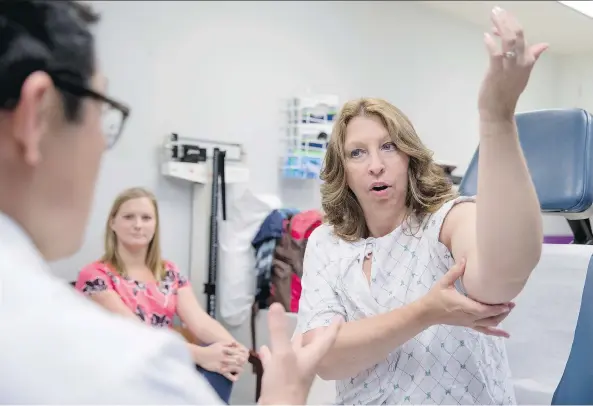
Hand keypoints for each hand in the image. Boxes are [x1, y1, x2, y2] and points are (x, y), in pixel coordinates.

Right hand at [192, 342, 244, 381]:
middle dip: (242, 362)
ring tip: (240, 370)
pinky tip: (236, 378)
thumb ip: (228, 343)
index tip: (245, 357)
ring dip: (240, 369)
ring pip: (235, 367)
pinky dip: (233, 377)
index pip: (238, 352)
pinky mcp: (219, 370)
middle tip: (243, 364)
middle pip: (238, 360)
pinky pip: (228, 375)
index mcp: (226, 350)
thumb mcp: (219, 343)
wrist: (201, 355)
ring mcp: (222, 364)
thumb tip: (235, 343)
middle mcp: (225, 357)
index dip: (243, 355)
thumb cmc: (210, 349)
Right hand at [257, 303, 341, 404]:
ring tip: (290, 332)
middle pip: (310, 346)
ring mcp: (291, 373)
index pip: (326, 339)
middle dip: (312, 335)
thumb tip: (277, 305)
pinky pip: (276, 363)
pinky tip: (264, 349)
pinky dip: (271, 354)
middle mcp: (304, 363)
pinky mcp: (279, 380)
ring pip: (293, 353)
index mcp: (310, 356)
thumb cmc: (286, 383)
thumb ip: (279, 330)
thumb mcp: (283, 353)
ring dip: (291, 343)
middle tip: (315, 323)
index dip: (333, 327)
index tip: (339, 316)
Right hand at [423, 258, 513, 337]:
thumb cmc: (435, 297)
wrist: (427, 313)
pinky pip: (484, 331)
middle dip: (502, 312)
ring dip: (500, 318)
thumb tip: (464, 259)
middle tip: (512, 303)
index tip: (508, 303)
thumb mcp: (444, 283)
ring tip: (508, 310)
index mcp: (464, 306)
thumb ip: (455, 272)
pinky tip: (505, 334)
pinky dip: (496, 333)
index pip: (483, 310)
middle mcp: (468, 317)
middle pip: (490, 318)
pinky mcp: (468, 325)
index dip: (497, 308)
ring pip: (489, 325)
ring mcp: (469, 322)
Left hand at [477, 6, 547, 120]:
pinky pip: (496, 54)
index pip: (523, 37)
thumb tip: (544, 45)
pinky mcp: (496, 73)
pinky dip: (491, 43)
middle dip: (507, 20)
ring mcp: (508, 68)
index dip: (512, 26)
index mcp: (527, 61)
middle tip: (497, 10)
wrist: (498, 111)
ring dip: (500, 26)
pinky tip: (486, 36)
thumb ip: (532, 57)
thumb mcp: (523, 73)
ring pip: (509, 41)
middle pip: (517, 35)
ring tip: (493, 17)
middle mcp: (520, 63)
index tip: (500, 20)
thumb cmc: (507, 92)